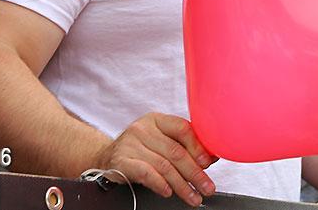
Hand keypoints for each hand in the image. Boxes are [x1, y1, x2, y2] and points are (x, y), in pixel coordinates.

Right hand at [96, 113, 217, 206]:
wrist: (106, 157)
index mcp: (157, 120)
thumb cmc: (140, 149)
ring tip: (193, 197)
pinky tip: (169, 192)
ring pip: (163, 166)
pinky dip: (160, 184)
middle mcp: (143, 129)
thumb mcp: (161, 141)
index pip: (182, 128)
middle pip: (175, 151)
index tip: (208, 164)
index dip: (198, 147)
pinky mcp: (121, 161)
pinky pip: (145, 173)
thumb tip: (212, 156)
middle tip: (207, 187)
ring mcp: (130, 144)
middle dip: (195, 172)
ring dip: (182, 185)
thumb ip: (184, 146)